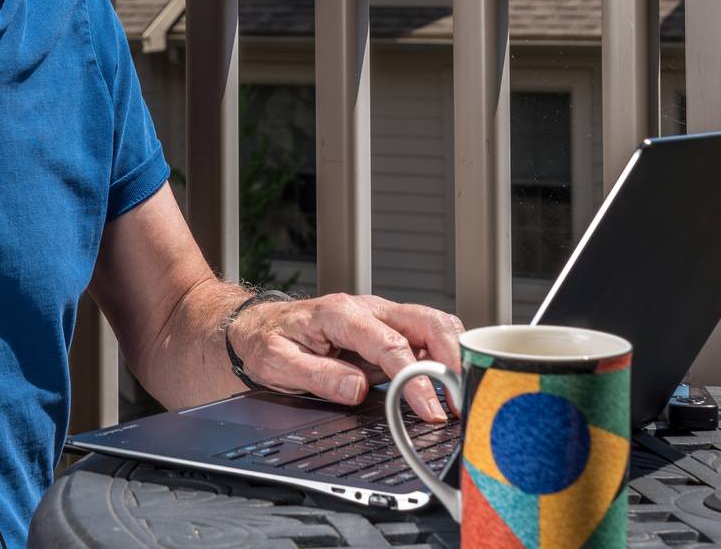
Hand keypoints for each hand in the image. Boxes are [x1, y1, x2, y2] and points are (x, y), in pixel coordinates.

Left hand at [227, 293, 463, 422]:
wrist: (257, 325)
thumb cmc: (266, 340)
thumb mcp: (277, 362)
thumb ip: (318, 375)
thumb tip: (357, 389)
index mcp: (340, 314)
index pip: (391, 345)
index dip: (415, 379)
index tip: (430, 410)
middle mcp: (366, 310)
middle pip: (426, 322)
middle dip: (452, 357)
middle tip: (463, 398)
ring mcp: (380, 318)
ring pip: (432, 324)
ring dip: (454, 354)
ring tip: (463, 393)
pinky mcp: (386, 331)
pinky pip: (425, 337)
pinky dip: (445, 356)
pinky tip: (450, 382)